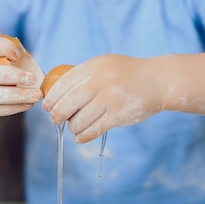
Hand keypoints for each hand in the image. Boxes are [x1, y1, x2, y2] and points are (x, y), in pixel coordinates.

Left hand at [42, 54, 163, 142]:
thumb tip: (57, 93)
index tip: (47, 106)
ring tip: (74, 128)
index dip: (51, 98)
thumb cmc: (127, 73)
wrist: (157, 81)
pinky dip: (83, 136)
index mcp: (93, 67)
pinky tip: (80, 138)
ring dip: (72, 127)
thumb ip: (84, 75)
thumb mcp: (104, 65)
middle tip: (55, 120)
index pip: (63, 84)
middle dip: (57, 115)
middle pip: (67, 103)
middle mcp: (99, 82)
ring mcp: (109, 99)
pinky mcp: (119, 115)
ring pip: (79, 120)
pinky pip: (94, 130)